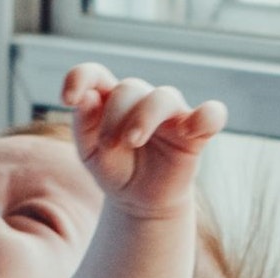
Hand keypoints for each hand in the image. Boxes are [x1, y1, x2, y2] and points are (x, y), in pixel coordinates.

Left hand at [60, 62, 226, 218]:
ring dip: (144, 116)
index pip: (95, 74)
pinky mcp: (196, 132)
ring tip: (132, 141)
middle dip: (114, 116)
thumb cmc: (113, 169)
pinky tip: (190, 130)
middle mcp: (142, 99)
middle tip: (109, 145)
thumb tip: (85, 98)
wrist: (139, 201)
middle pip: (129, 88)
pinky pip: (211, 114)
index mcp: (110, 100)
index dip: (80, 78)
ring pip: (163, 96)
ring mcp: (171, 113)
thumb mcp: (90, 152)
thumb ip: (84, 126)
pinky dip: (206, 116)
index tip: (67, 100)